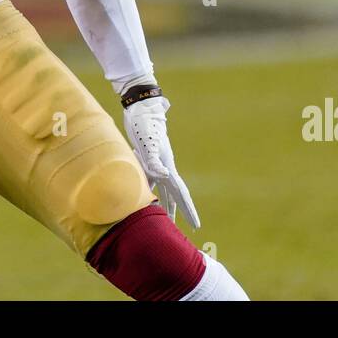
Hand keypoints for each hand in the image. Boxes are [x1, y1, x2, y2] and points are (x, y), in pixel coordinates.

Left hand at [122, 94, 199, 228]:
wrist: (141, 108)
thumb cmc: (144, 124)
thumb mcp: (148, 143)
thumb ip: (153, 160)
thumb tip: (163, 176)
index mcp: (167, 166)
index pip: (181, 193)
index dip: (188, 209)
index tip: (196, 225)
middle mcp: (165, 166)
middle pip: (175, 194)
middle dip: (181, 211)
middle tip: (189, 229)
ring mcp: (157, 163)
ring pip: (163, 189)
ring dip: (165, 204)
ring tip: (166, 219)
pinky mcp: (146, 158)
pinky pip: (149, 180)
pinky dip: (149, 190)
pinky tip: (146, 198)